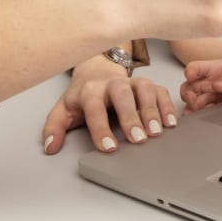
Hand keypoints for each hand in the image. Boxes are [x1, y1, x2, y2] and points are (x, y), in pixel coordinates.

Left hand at [41, 55, 176, 154]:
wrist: (97, 72)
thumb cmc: (82, 97)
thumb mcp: (63, 110)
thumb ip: (54, 129)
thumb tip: (51, 147)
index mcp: (89, 91)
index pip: (94, 108)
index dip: (101, 128)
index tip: (109, 147)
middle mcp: (112, 84)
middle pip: (122, 94)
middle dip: (131, 116)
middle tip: (138, 139)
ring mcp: (131, 82)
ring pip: (144, 89)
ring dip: (152, 110)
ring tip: (157, 132)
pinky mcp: (147, 84)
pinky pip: (160, 90)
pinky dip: (167, 105)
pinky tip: (170, 123)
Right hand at [180, 53, 221, 113]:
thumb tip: (218, 85)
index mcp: (213, 68)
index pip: (196, 67)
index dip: (190, 71)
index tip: (190, 76)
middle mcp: (208, 82)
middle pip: (189, 87)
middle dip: (187, 94)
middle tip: (193, 99)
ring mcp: (211, 95)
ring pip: (193, 102)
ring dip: (192, 107)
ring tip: (196, 111)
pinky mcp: (216, 107)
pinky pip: (204, 112)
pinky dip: (200, 116)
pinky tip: (201, 118)